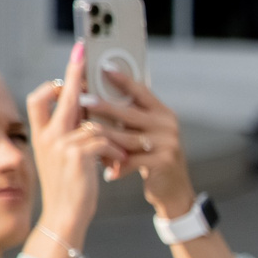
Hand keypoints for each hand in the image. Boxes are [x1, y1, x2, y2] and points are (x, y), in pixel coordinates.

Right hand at [23, 43, 129, 257]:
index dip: (51, 84)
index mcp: (43, 135)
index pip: (38, 99)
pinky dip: (116, 151)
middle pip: (64, 96)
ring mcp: (61, 144)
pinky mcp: (77, 155)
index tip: (66, 72)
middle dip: (75, 73)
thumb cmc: (71, 187)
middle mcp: (49, 135)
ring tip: (119, 153)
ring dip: (113, 135)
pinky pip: (104, 139)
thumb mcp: (65, 158)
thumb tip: (88, 114)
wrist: (66, 216)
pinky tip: (118, 166)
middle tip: (84, 51)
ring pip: (93, 121)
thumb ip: (71, 136)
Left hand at [83, 65, 196, 219]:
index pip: (141, 91)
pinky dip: (116, 165)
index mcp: (163, 113)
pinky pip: (132, 160)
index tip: (102, 67)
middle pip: (129, 113)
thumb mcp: (146, 135)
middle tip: (82, 99)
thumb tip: (98, 97)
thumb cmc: (152, 158)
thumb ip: (131, 118)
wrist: (174, 189)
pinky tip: (105, 170)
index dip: (122, 80)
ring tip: (84, 134)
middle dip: (104, 106)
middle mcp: (168, 125)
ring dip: (103, 137)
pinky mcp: (164, 162)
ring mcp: (168, 143)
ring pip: (126, 137)